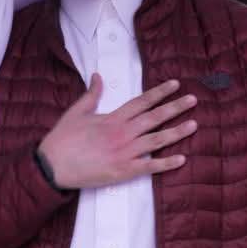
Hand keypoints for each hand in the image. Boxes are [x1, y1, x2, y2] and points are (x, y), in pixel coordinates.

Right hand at [37, 75, 196, 189]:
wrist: (52, 165)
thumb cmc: (63, 139)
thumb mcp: (76, 111)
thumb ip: (92, 94)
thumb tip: (98, 76)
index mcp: (113, 118)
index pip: (142, 101)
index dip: (160, 92)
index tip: (176, 84)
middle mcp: (122, 133)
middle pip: (155, 118)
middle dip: (175, 108)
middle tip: (194, 100)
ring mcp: (124, 153)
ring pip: (156, 141)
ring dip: (177, 132)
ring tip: (194, 125)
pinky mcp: (122, 171)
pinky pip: (149, 167)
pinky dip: (166, 164)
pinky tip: (181, 159)